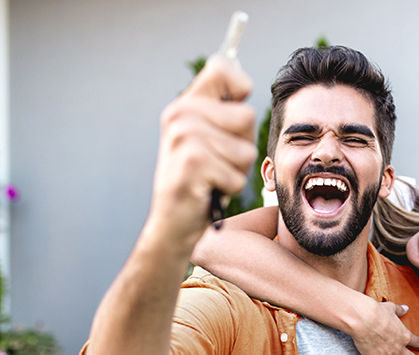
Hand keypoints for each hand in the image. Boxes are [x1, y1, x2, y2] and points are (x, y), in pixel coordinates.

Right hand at [146, 57, 256, 249]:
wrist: (172, 223)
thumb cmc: (200, 181)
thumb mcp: (209, 138)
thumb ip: (223, 111)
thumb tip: (243, 82)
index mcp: (184, 105)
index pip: (223, 68)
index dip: (241, 87)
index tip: (232, 117)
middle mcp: (179, 115)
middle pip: (247, 117)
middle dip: (243, 146)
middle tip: (216, 162)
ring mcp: (183, 137)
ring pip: (245, 150)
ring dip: (236, 171)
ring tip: (211, 177)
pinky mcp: (191, 163)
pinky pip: (237, 175)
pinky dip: (229, 188)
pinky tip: (207, 190)